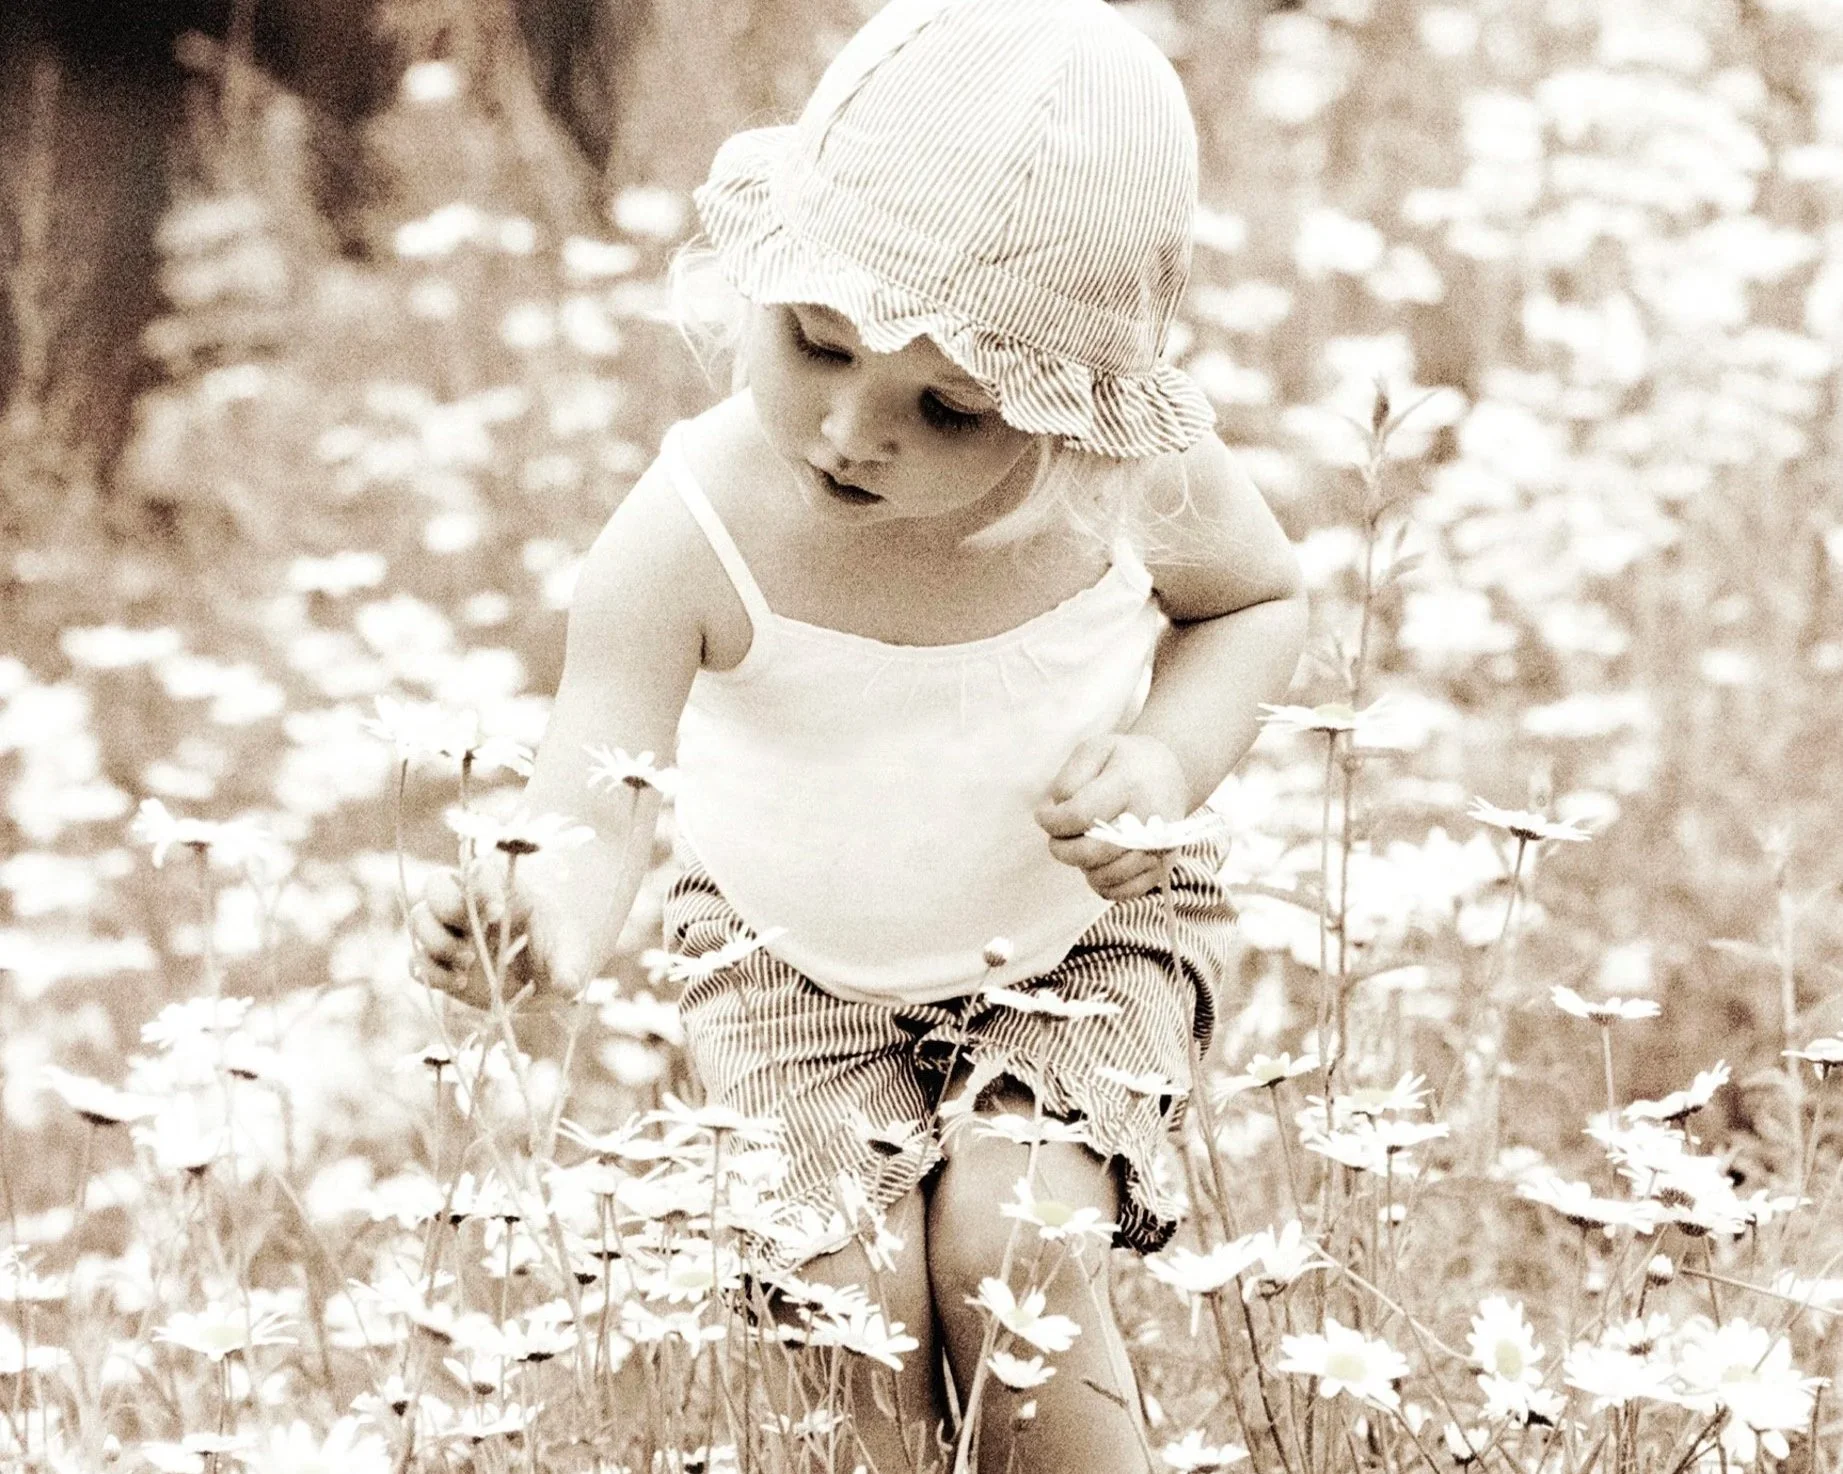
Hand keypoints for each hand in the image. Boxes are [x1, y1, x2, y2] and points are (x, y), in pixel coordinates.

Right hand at [409, 862, 557, 1009]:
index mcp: (503, 890)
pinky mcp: (439, 961)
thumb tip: (568, 986)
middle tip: (473, 946)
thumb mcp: (572, 958)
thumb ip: (569, 968)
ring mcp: (450, 931)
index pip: (479, 870)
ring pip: (419, 918)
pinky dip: (429, 972)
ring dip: (436, 944)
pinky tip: (458, 983)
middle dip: (448, 912)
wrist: (544, 974)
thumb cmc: (559, 952)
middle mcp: (470, 904)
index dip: (482, 886)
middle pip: (436, 885)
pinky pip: (414, 959)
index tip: (500, 913)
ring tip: (468, 967)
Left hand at [1034, 733, 1191, 900]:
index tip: (1043, 816)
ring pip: (1106, 876)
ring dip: (1083, 866)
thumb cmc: (1124, 761)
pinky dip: (1103, 884)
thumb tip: (1058, 814)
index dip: (1052, 822)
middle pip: (1092, 852)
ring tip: (1083, 845)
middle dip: (1063, 849)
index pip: (1080, 815)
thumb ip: (1069, 779)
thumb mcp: (1094, 749)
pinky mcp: (1163, 866)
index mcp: (1130, 784)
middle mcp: (1150, 818)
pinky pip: (1125, 892)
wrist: (1171, 773)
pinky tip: (1098, 865)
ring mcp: (1160, 846)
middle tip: (1057, 838)